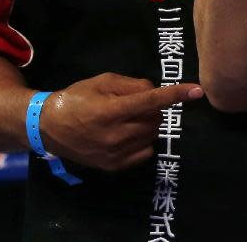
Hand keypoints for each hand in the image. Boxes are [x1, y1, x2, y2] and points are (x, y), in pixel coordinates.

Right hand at [39, 73, 202, 171]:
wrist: (48, 127)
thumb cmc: (77, 98)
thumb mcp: (103, 81)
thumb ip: (132, 84)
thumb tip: (154, 92)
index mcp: (111, 110)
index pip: (152, 101)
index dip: (176, 94)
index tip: (198, 91)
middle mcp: (115, 134)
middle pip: (155, 119)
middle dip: (154, 109)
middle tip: (138, 104)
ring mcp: (115, 153)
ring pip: (152, 135)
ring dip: (149, 124)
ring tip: (130, 118)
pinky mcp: (114, 166)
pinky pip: (145, 152)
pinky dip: (144, 141)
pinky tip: (128, 134)